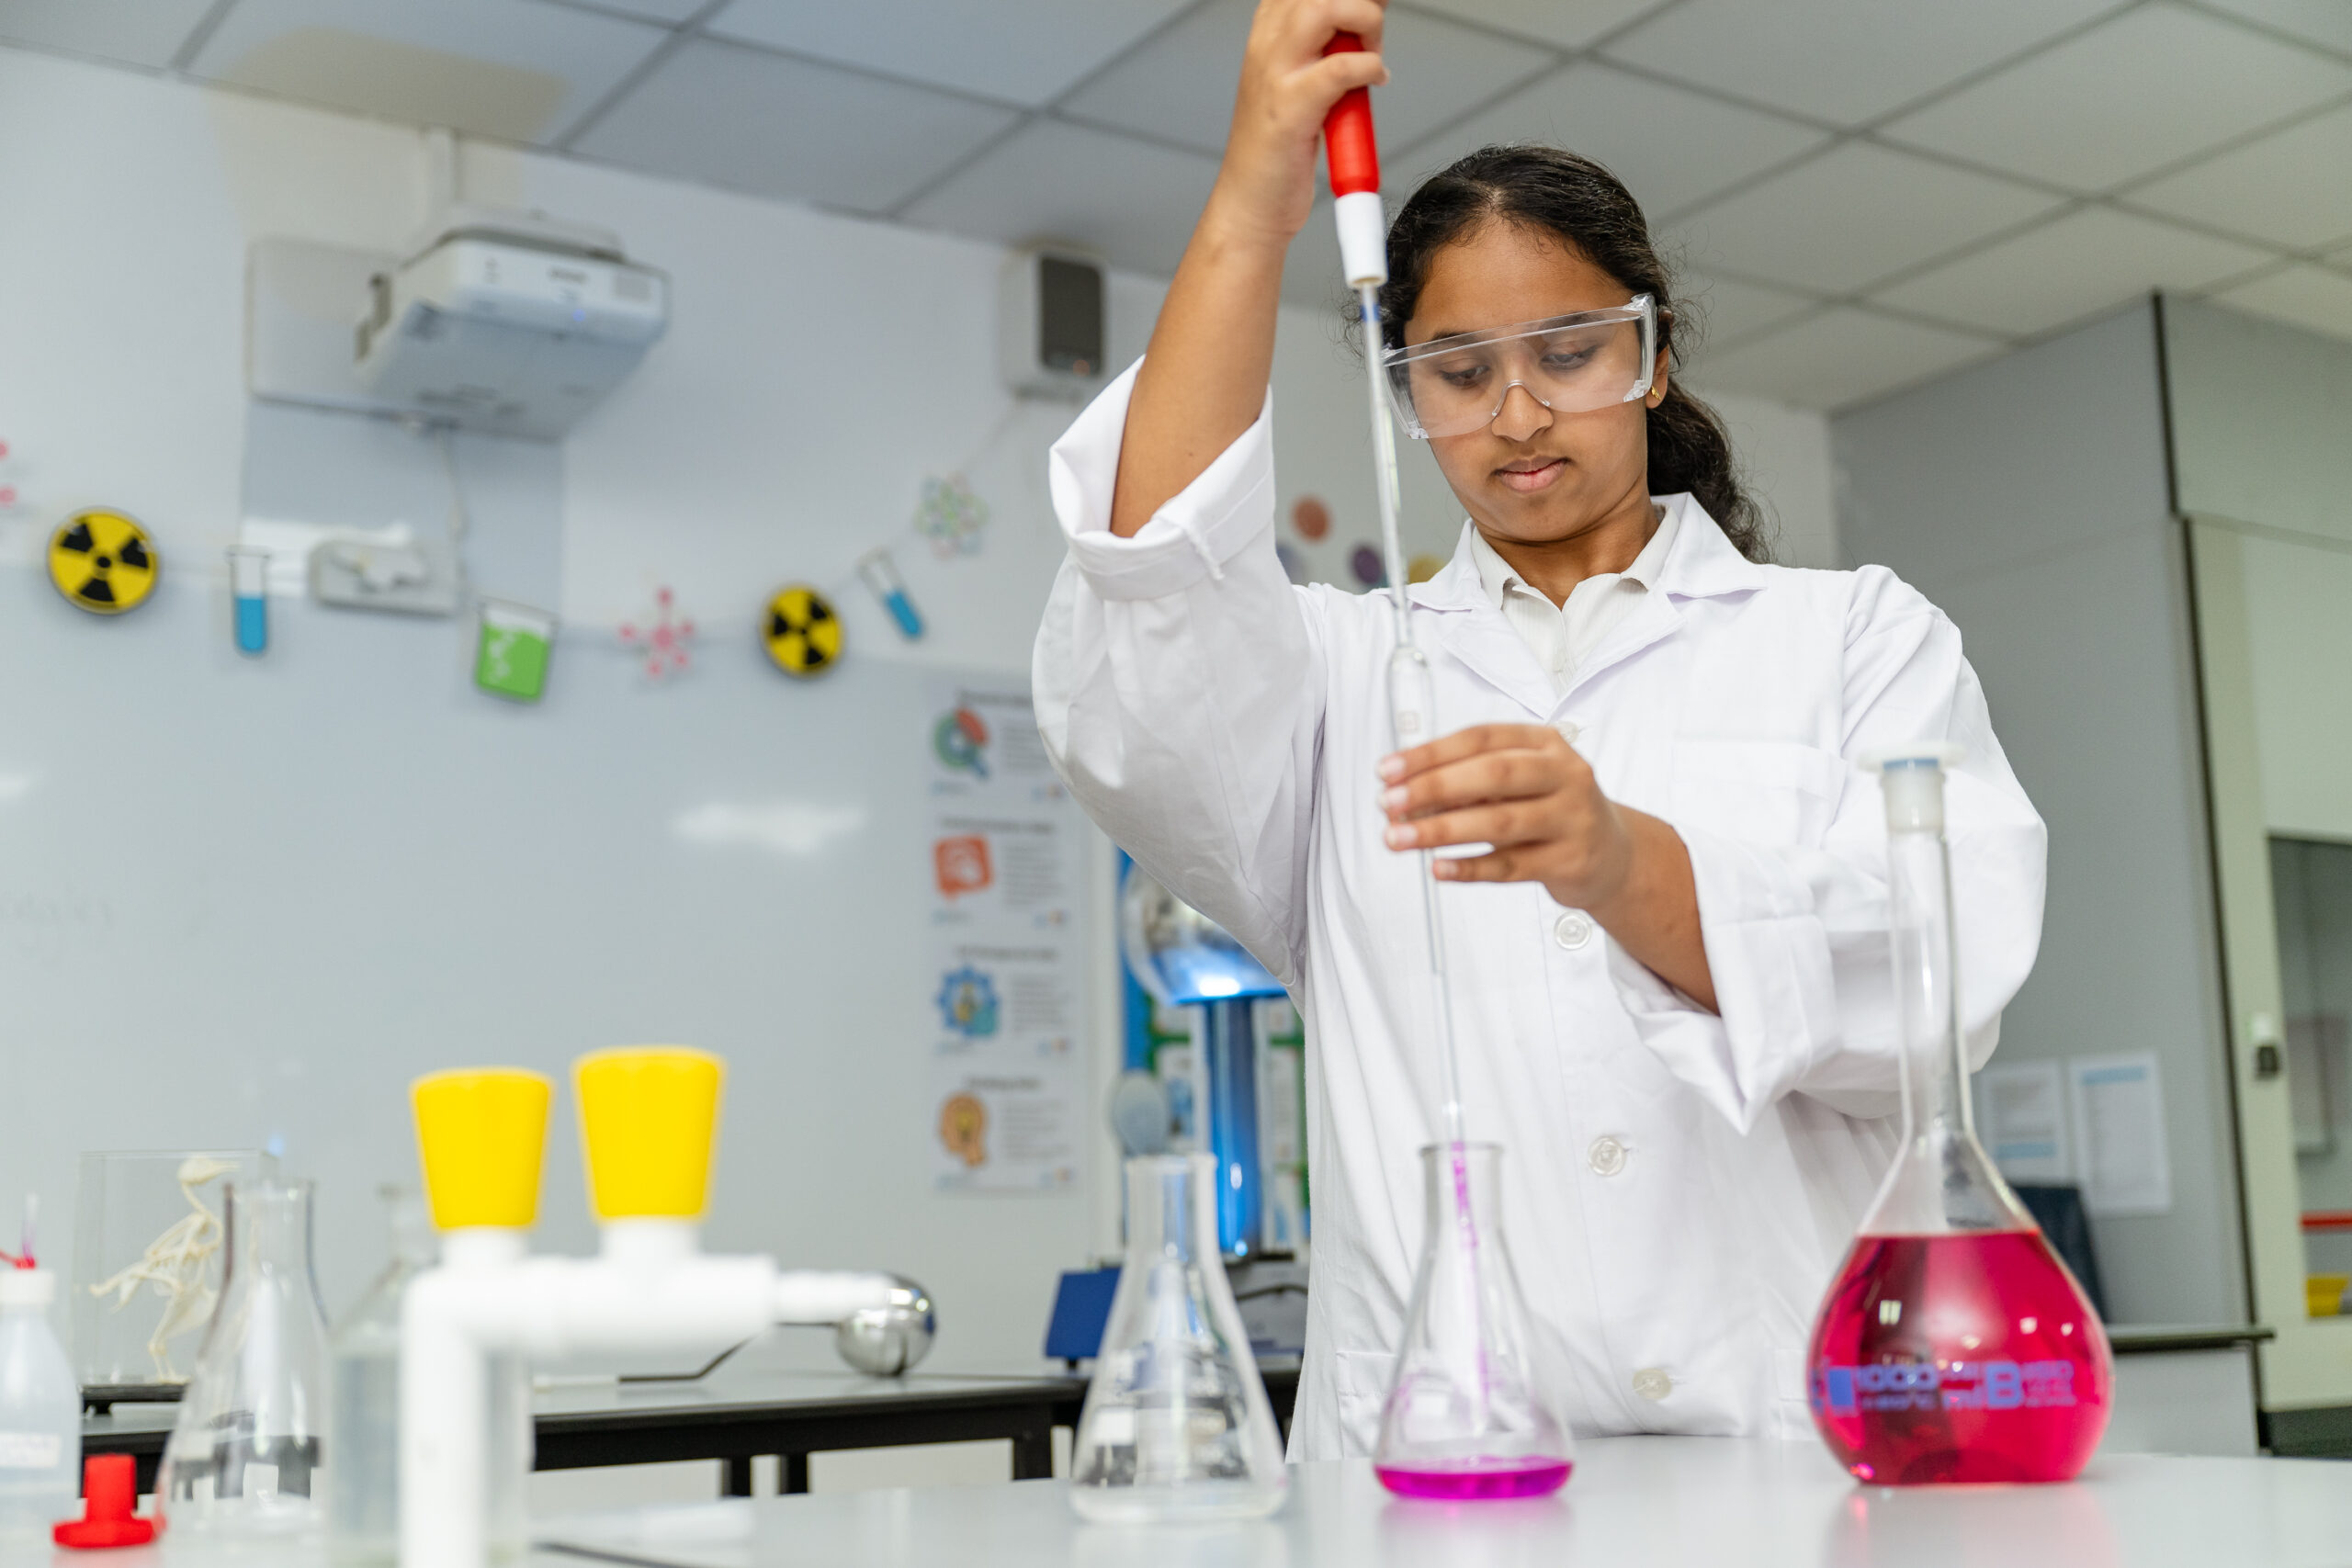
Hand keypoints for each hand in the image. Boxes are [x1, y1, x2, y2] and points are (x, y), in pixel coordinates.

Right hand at [1205, 0, 1389, 253]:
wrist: (1251, 204)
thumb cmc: (1277, 148)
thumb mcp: (1298, 79)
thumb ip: (1326, 45)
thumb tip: (1367, 14)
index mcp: (1267, 31)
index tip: (1371, 7)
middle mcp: (1267, 43)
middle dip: (1360, 2)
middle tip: (1372, 33)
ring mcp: (1276, 73)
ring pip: (1325, 8)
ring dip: (1365, 24)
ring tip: (1370, 55)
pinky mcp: (1291, 108)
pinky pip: (1340, 68)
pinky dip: (1369, 69)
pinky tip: (1374, 81)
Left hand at [1378, 725, 1717, 1007]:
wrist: (1615, 854)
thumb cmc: (1552, 809)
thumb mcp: (1520, 783)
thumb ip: (1469, 782)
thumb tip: (1405, 793)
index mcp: (1546, 743)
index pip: (1481, 738)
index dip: (1431, 753)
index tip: (1388, 770)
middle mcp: (1565, 775)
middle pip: (1494, 774)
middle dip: (1434, 787)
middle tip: (1390, 803)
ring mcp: (1572, 818)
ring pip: (1500, 822)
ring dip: (1442, 830)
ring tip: (1399, 838)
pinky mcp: (1571, 861)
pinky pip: (1512, 866)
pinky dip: (1471, 868)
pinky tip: (1439, 868)